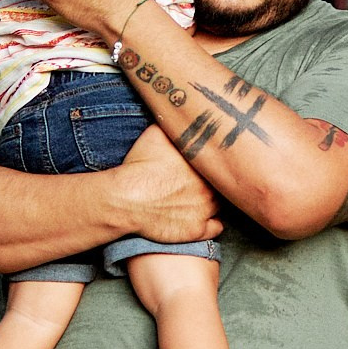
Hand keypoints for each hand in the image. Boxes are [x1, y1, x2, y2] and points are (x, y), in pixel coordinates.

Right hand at [111, 126, 222, 242]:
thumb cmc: (139, 166)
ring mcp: (205, 210)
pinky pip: (216, 228)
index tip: (202, 163)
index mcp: (203, 163)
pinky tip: (204, 218)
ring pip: (221, 204)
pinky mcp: (196, 231)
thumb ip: (175, 126)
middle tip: (199, 180)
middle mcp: (210, 187)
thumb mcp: (156, 133)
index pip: (219, 162)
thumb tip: (182, 118)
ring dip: (213, 201)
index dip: (211, 162)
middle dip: (213, 181)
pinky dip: (213, 224)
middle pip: (221, 183)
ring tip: (200, 198)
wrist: (126, 199)